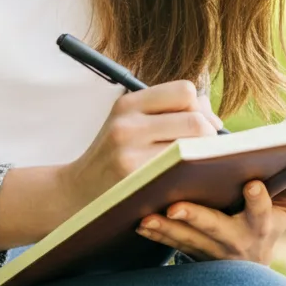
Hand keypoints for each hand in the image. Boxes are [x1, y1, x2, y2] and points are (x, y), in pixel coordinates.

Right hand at [61, 81, 221, 215]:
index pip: (184, 92)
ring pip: (192, 149)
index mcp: (128, 103)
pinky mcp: (135, 183)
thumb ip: (169, 110)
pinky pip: (181, 175)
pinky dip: (192, 177)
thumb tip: (210, 110)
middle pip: (194, 120)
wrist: (75, 194)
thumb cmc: (113, 156)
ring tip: (198, 165)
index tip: (202, 125)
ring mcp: (130, 155)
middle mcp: (127, 125)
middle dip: (208, 135)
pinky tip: (187, 181)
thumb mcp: (130, 123)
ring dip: (203, 157)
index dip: (200, 108)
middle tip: (204, 150)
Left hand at [135, 169, 285, 263]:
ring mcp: (211, 252)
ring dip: (166, 229)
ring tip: (148, 216)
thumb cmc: (265, 227)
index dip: (259, 201)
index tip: (253, 183)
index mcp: (261, 225)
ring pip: (187, 240)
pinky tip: (139, 222)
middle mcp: (236, 241)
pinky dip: (155, 234)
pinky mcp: (190, 255)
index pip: (263, 213)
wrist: (246, 277)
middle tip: (177, 205)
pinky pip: (170, 245)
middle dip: (197, 217)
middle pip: (216, 229)